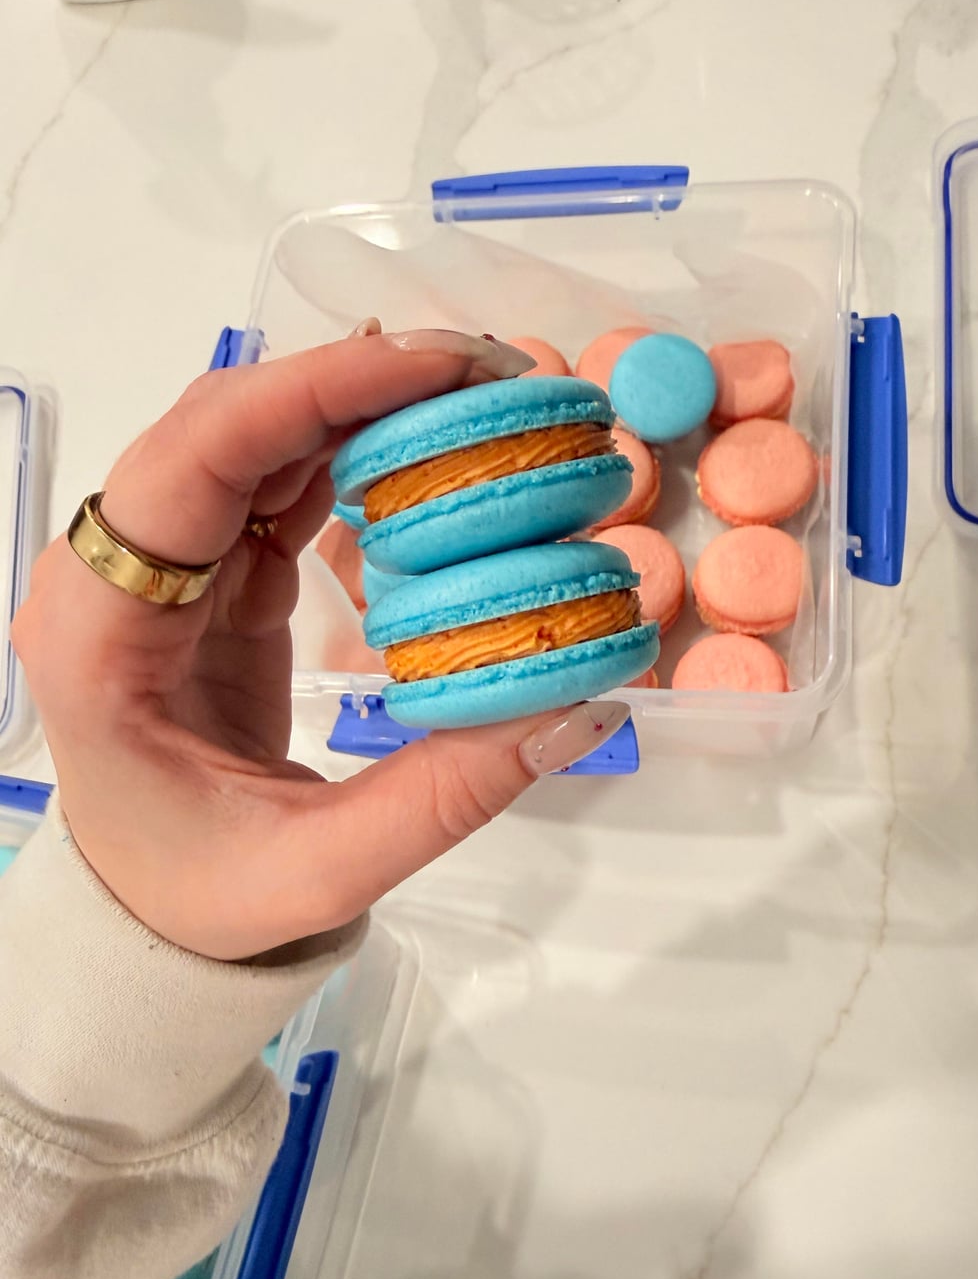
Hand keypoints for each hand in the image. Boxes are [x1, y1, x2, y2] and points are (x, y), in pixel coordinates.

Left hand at [14, 331, 628, 958]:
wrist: (149, 910)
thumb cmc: (202, 896)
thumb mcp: (323, 868)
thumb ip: (447, 795)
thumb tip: (574, 703)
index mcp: (102, 639)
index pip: (191, 465)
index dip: (309, 394)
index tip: (431, 368)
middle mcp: (112, 580)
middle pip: (219, 425)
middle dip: (350, 379)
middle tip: (484, 369)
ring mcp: (159, 570)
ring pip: (247, 436)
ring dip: (356, 402)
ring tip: (473, 391)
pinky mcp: (209, 577)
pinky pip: (272, 480)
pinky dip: (347, 448)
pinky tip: (420, 435)